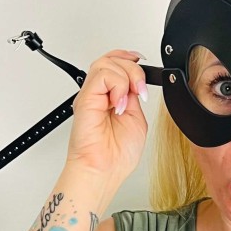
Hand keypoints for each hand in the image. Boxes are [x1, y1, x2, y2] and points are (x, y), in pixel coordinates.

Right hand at [64, 50, 148, 189]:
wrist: (105, 171)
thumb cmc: (117, 155)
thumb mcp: (137, 118)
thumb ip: (133, 96)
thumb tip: (135, 81)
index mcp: (111, 98)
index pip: (116, 64)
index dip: (130, 60)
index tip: (144, 69)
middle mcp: (99, 95)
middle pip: (112, 59)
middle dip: (133, 68)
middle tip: (140, 89)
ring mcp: (91, 96)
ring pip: (106, 62)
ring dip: (126, 76)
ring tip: (127, 99)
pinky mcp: (85, 99)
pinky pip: (101, 75)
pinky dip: (117, 85)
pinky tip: (118, 104)